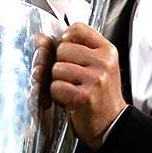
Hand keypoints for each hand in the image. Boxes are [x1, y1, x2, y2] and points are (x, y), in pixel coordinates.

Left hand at [50, 22, 126, 149]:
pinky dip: (58, 96)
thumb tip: (39, 38)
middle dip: (61, 65)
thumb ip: (71, 49)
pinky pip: (56, 87)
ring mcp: (95, 79)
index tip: (69, 54)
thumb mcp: (94, 67)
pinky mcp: (84, 96)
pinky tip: (69, 100)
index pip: (77, 28)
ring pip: (56, 69)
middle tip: (73, 79)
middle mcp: (103, 62)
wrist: (112, 124)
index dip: (66, 40)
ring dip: (58, 82)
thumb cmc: (100, 96)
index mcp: (107, 51)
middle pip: (62, 49)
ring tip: (72, 90)